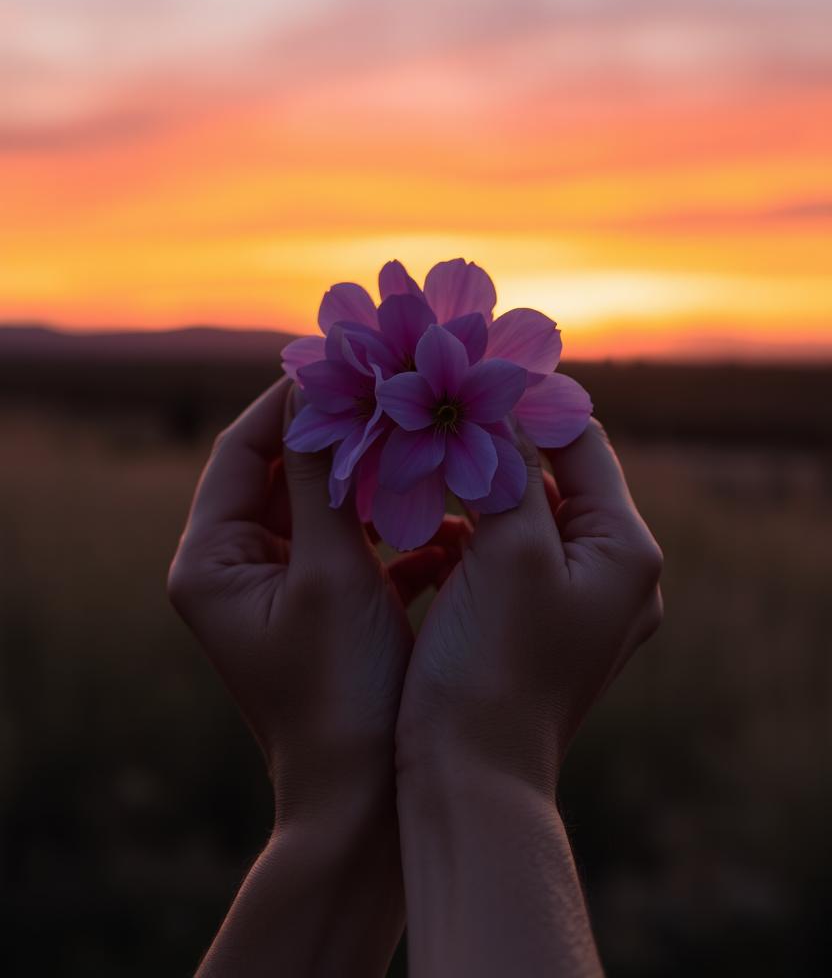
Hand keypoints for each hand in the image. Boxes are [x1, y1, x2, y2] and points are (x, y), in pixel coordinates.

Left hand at [167, 377, 454, 975]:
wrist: (365, 805)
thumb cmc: (341, 693)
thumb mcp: (333, 574)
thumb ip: (325, 477)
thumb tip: (324, 387)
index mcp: (212, 559)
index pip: (244, 447)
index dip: (295, 398)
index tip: (352, 361)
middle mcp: (236, 569)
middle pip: (286, 471)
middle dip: (346, 435)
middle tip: (398, 391)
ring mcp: (281, 591)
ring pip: (328, 506)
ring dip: (377, 479)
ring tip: (427, 445)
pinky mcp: (325, 611)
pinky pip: (355, 547)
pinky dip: (394, 530)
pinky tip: (446, 523)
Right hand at [396, 419, 662, 977]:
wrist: (470, 785)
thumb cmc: (491, 666)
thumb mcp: (506, 548)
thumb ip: (505, 463)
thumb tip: (491, 393)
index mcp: (624, 548)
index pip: (578, 437)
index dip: (519, 398)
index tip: (460, 367)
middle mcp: (614, 575)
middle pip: (550, 476)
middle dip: (487, 445)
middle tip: (429, 411)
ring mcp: (578, 606)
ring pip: (521, 517)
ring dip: (469, 492)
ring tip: (414, 467)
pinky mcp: (537, 630)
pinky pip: (504, 561)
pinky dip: (464, 541)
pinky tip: (418, 537)